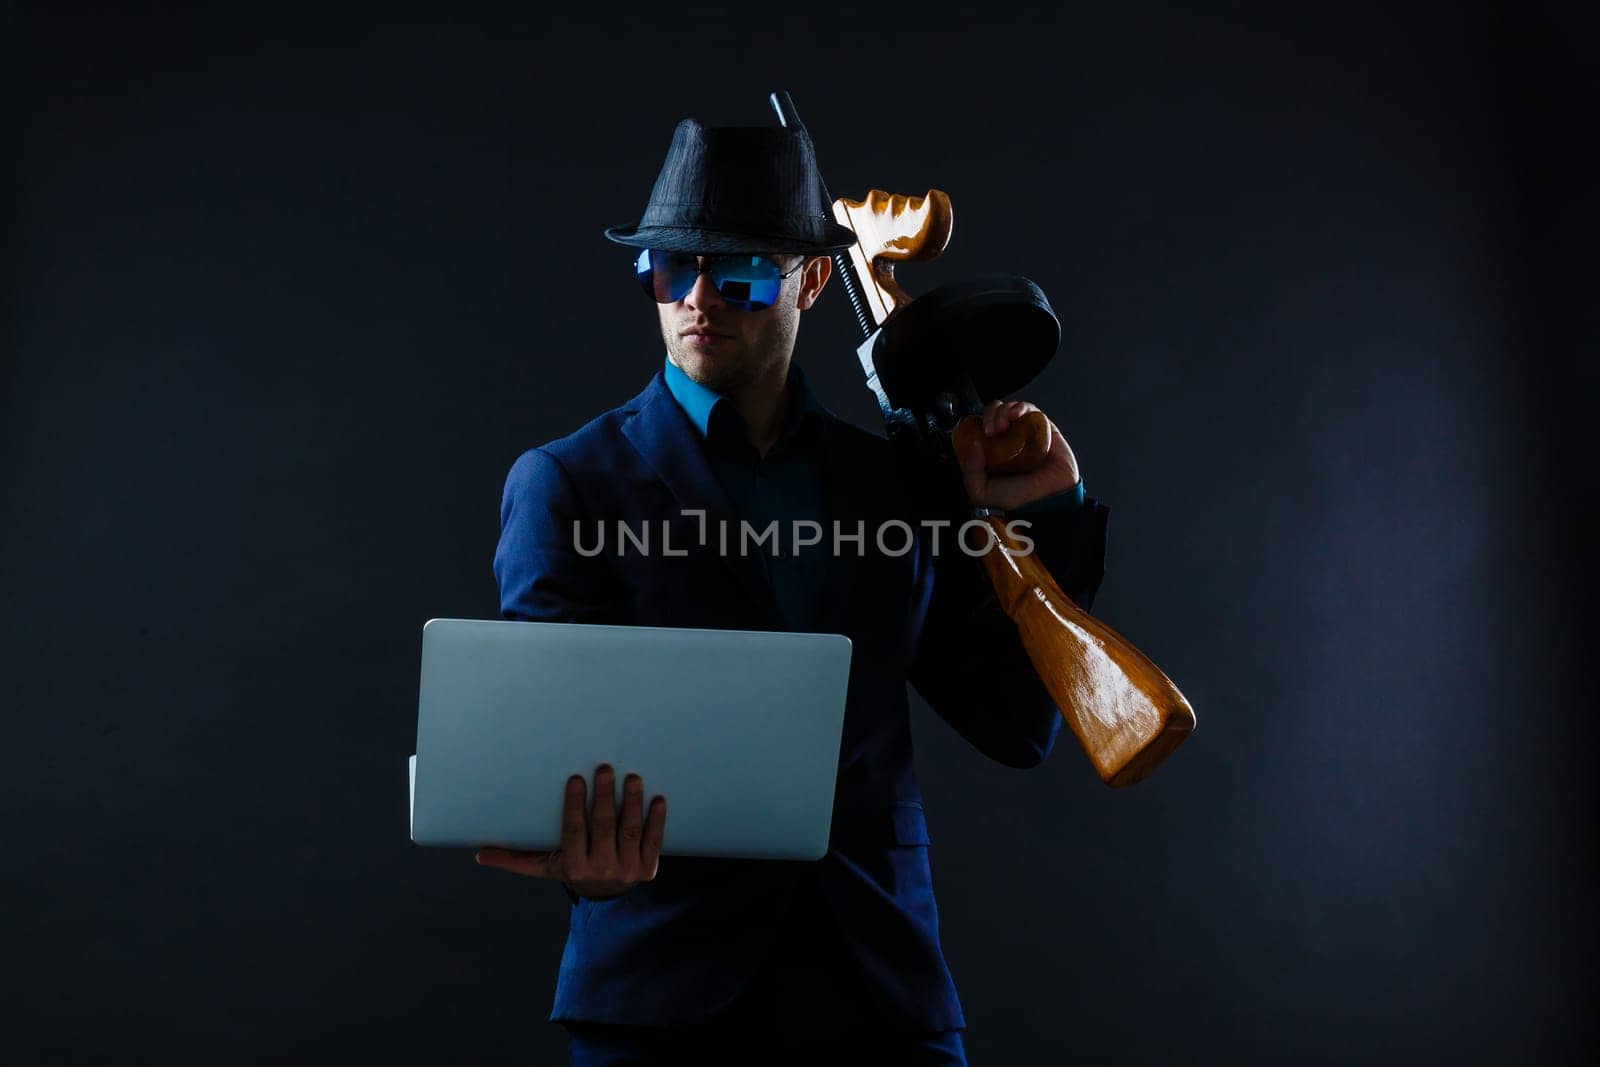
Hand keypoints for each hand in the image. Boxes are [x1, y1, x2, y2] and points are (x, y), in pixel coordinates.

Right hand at [474, 764, 665, 899]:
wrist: (606, 896)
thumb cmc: (571, 868)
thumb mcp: (544, 867)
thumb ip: (515, 858)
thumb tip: (479, 853)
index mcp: (574, 867)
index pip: (574, 831)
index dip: (575, 805)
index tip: (576, 778)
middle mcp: (602, 870)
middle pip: (604, 828)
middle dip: (605, 797)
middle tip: (605, 768)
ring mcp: (628, 870)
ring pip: (630, 831)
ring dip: (632, 803)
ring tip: (632, 777)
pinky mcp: (648, 868)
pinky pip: (654, 841)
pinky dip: (657, 821)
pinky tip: (658, 799)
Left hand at [959, 399, 1080, 510]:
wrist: (1050, 496)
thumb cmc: (1018, 496)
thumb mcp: (982, 493)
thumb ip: (970, 472)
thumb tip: (972, 445)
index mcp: (990, 450)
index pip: (977, 428)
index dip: (975, 425)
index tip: (978, 434)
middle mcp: (1005, 438)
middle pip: (992, 414)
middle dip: (989, 416)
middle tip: (991, 430)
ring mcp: (1023, 430)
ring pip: (1008, 408)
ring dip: (1003, 411)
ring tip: (1004, 424)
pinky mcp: (1040, 425)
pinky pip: (1028, 409)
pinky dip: (1020, 407)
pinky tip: (1017, 415)